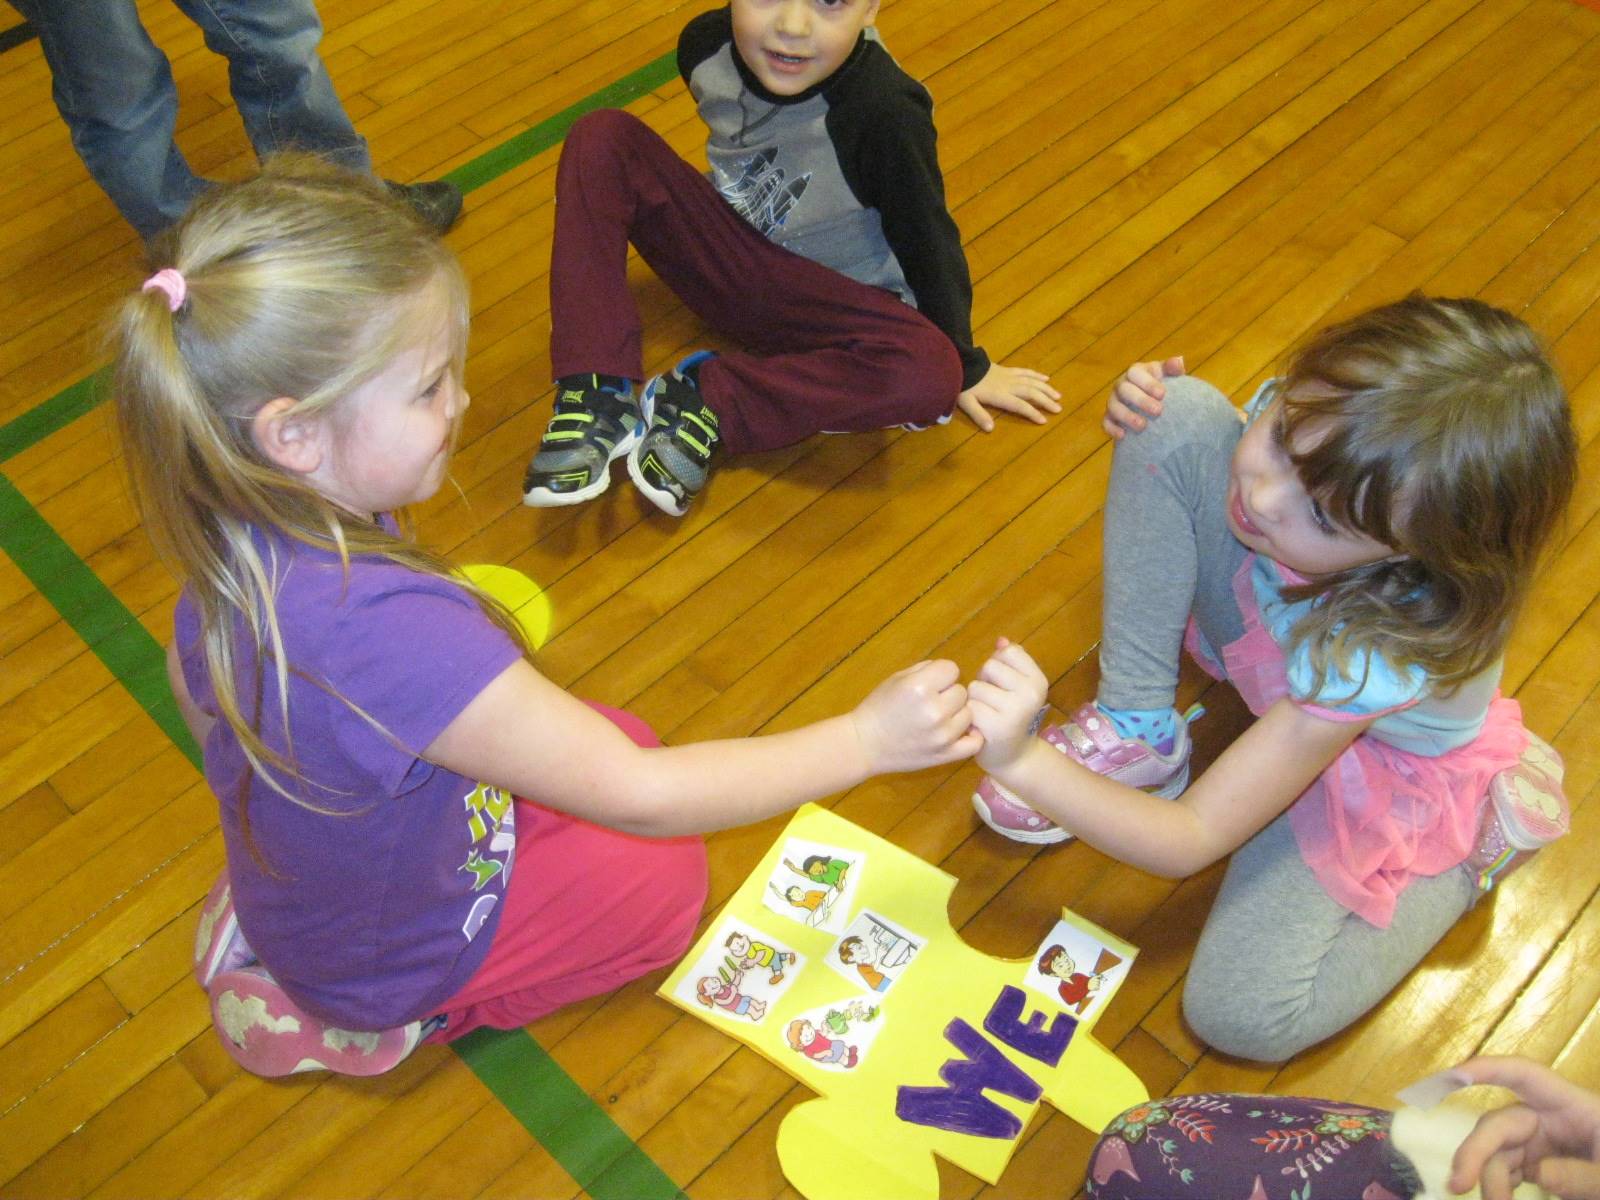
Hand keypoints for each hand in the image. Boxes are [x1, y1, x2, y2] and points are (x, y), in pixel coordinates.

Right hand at [852, 658, 981, 773]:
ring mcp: (943, 735)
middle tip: (931, 703)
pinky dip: (971, 736)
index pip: (952, 669)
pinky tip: (960, 733)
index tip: (929, 683)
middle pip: (962, 691)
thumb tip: (949, 671)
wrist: (864, 743)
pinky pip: (974, 743)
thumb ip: (925, 670)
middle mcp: (935, 710)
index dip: (941, 674)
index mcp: (920, 687)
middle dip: (948, 694)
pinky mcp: (946, 755)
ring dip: (957, 714)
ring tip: (938, 719)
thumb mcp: (896, 678)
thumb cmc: (878, 707)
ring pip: (969, 714)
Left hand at [956, 363, 1061, 431]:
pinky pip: (1026, 372)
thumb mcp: (967, 403)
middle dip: (1045, 401)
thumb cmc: (964, 385)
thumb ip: (979, 415)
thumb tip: (990, 429)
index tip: (1044, 420)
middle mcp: (1009, 385)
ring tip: (1058, 396)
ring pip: (1032, 381)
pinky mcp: (1008, 370)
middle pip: (1031, 392)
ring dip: (1046, 389)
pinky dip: (1037, 375)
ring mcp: (1010, 376)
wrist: (962, 363)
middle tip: (1059, 408)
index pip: (1020, 405)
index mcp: (1000, 395)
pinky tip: (1046, 379)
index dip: (1032, 412)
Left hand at [967, 638, 1048, 771]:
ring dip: (974, 701)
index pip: (1007, 652)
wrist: (1013, 757)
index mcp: (1038, 680)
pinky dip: (969, 717)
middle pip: (989, 666)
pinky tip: (980, 727)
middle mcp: (1031, 694)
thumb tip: (1001, 640)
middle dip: (984, 682)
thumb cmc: (1010, 716)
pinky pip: (969, 707)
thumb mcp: (1015, 686)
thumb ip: (1008, 661)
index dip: (997, 666)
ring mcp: (1016, 710)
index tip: (1003, 685)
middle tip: (993, 703)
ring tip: (986, 715)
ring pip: (975, 687)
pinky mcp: (997, 726)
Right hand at [1104, 356, 1184, 438]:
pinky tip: (1123, 436)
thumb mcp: (1168, 375)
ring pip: (1114, 406)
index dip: (1147, 383)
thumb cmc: (1161, 386)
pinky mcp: (1109, 417)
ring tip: (1143, 426)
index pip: (1135, 373)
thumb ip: (1173, 368)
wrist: (1153, 405)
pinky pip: (1106, 422)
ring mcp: (1113, 401)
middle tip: (1158, 411)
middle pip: (1124, 390)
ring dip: (1127, 416)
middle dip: (1140, 400)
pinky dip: (1112, 428)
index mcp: (1135, 372)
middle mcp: (1121, 385)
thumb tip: (1178, 361)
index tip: (1163, 394)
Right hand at [1448, 1056, 1599, 1198]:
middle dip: (1476, 1150)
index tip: (1452, 1076)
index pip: (1525, 1076)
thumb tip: (1539, 1173)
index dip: (1487, 1069)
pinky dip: (1498, 1184)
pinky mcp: (1540, 1168)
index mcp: (1576, 1108)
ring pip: (1498, 1151)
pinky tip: (1496, 1198)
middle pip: (1501, 1123)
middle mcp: (1552, 1120)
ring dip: (1486, 1175)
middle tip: (1458, 1183)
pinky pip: (1508, 1170)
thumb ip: (1586, 1177)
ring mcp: (1544, 1145)